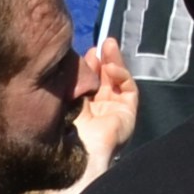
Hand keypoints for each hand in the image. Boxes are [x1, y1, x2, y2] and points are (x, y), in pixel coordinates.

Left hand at [71, 40, 136, 172]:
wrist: (76, 150)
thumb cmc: (65, 125)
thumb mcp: (66, 96)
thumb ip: (71, 80)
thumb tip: (70, 60)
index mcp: (83, 107)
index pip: (91, 81)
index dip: (91, 65)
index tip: (89, 51)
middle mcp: (100, 108)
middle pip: (106, 78)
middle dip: (105, 59)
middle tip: (103, 44)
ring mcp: (115, 111)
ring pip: (118, 80)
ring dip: (114, 62)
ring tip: (109, 46)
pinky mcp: (128, 113)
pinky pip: (128, 89)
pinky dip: (121, 76)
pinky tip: (111, 68)